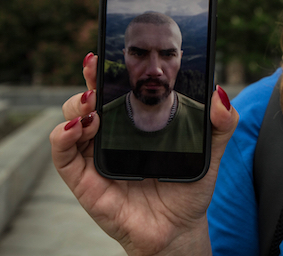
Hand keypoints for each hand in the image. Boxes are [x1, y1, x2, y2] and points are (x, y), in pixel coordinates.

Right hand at [49, 53, 238, 255]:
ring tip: (93, 104)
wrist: (180, 229)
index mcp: (135, 121)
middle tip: (95, 67)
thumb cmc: (188, 185)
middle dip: (88, 78)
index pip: (116, 88)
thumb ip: (221, 122)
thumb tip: (221, 94)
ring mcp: (94, 156)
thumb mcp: (211, 150)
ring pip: (70, 120)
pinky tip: (78, 128)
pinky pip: (63, 155)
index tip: (106, 52)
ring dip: (76, 106)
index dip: (107, 69)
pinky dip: (61, 137)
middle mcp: (110, 134)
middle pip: (89, 98)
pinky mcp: (84, 181)